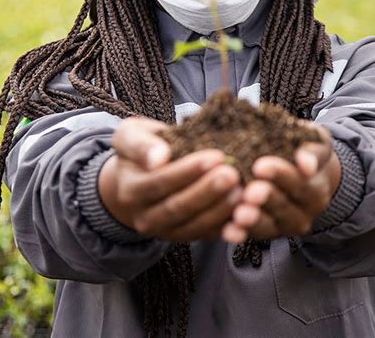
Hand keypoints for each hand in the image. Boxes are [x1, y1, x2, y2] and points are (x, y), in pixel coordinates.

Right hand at [98, 116, 241, 240]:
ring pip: (193, 225)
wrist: (133, 181)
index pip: (159, 182)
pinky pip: (205, 235)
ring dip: (219, 209)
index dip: (187, 171)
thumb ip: (140, 144)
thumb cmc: (140, 150)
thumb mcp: (130, 136)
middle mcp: (144, 216)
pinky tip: (244, 211)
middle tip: (233, 174)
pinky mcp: (183, 237)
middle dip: (208, 191)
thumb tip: (158, 157)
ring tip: (242, 191)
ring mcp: (164, 231)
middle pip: (178, 207)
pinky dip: (226, 225)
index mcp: (130, 189)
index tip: (215, 156)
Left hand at [221, 122, 340, 242]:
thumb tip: (306, 163)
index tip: (260, 167)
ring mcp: (285, 225)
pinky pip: (253, 235)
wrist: (306, 172)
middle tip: (250, 192)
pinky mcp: (267, 232)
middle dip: (266, 198)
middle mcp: (304, 213)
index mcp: (316, 189)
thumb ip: (312, 152)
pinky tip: (228, 231)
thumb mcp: (316, 144)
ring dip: (254, 220)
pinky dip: (240, 234)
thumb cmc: (305, 150)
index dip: (280, 176)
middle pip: (285, 207)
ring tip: (240, 214)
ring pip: (270, 225)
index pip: (300, 184)